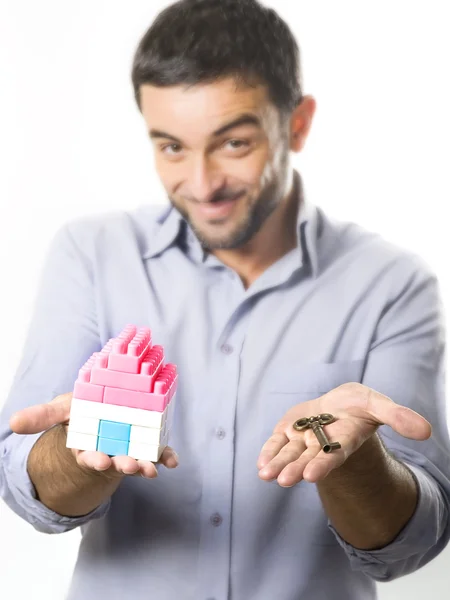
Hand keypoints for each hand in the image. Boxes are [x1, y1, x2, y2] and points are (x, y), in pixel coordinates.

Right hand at [10, 393, 177, 478]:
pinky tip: (173, 461)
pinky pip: (158, 452)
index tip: (98, 460)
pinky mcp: (147, 444)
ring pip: (138, 460)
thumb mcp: (62, 409)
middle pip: (116, 461)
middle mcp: (110, 451)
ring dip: (145, 465)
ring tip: (152, 469)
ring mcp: (130, 449)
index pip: (89, 456)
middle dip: (123, 465)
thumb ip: (43, 415)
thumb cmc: (82, 412)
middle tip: (130, 465)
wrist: (104, 410)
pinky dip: (166, 457)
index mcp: (88, 446)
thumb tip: (13, 422)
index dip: (93, 459)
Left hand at [257, 383, 430, 486]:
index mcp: (345, 438)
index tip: (311, 475)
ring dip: (278, 464)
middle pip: (308, 458)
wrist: (338, 405)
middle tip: (285, 480)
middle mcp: (323, 443)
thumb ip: (398, 416)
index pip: (334, 454)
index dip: (323, 464)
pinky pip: (277, 442)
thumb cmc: (359, 405)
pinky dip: (268, 452)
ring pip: (289, 453)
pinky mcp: (288, 430)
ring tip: (266, 476)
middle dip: (296, 468)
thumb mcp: (378, 404)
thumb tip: (426, 431)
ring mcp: (303, 438)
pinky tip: (261, 464)